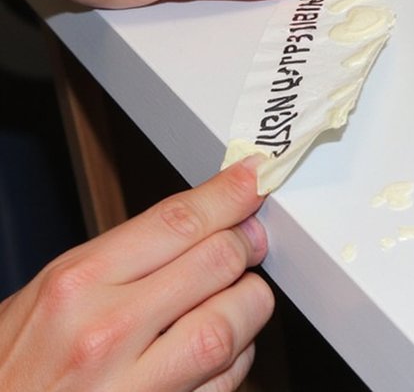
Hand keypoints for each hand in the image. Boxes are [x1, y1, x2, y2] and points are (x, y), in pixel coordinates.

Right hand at [0, 157, 272, 390]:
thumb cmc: (15, 369)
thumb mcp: (50, 295)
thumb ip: (122, 258)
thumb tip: (196, 224)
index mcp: (76, 286)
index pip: (177, 222)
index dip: (228, 194)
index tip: (251, 180)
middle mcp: (107, 332)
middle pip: (218, 262)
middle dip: (245, 244)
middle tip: (249, 240)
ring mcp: (138, 384)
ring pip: (234, 323)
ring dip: (247, 304)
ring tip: (232, 299)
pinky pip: (229, 378)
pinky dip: (237, 357)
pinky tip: (216, 351)